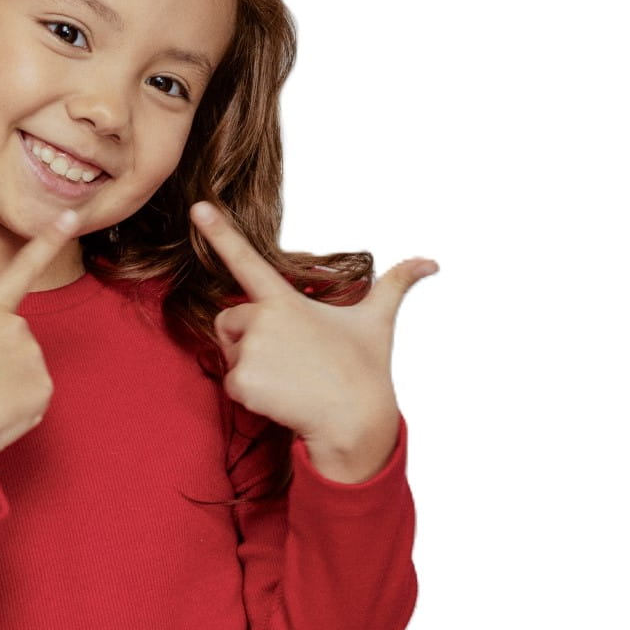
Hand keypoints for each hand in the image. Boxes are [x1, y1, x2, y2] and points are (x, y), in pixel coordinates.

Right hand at [0, 210, 80, 467]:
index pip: (20, 269)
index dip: (47, 241)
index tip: (73, 217)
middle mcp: (14, 330)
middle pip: (11, 331)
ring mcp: (33, 362)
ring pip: (24, 361)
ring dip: (6, 376)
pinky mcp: (44, 391)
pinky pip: (36, 390)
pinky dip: (20, 402)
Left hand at [190, 201, 438, 462]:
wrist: (354, 420)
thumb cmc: (364, 368)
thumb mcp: (378, 320)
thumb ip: (396, 284)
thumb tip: (431, 262)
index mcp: (287, 300)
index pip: (247, 260)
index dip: (221, 233)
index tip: (198, 209)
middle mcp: (263, 320)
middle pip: (231, 319)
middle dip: (248, 336)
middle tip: (288, 357)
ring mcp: (250, 351)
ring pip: (231, 353)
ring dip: (250, 365)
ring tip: (289, 377)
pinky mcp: (241, 382)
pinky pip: (231, 384)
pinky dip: (251, 395)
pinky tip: (281, 397)